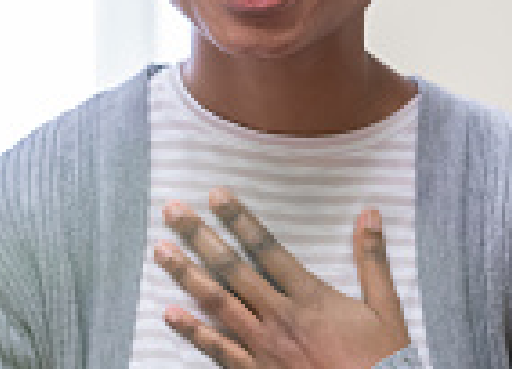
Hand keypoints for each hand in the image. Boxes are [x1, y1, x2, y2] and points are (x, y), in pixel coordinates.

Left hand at [153, 187, 408, 368]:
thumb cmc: (382, 362)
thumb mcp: (386, 310)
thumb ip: (373, 260)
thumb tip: (370, 214)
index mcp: (310, 297)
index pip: (267, 247)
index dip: (240, 219)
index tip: (216, 194)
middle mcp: (280, 317)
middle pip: (232, 268)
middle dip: (199, 237)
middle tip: (172, 211)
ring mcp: (264, 346)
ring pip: (217, 303)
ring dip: (185, 274)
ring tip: (160, 250)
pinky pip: (218, 350)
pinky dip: (192, 331)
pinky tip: (169, 313)